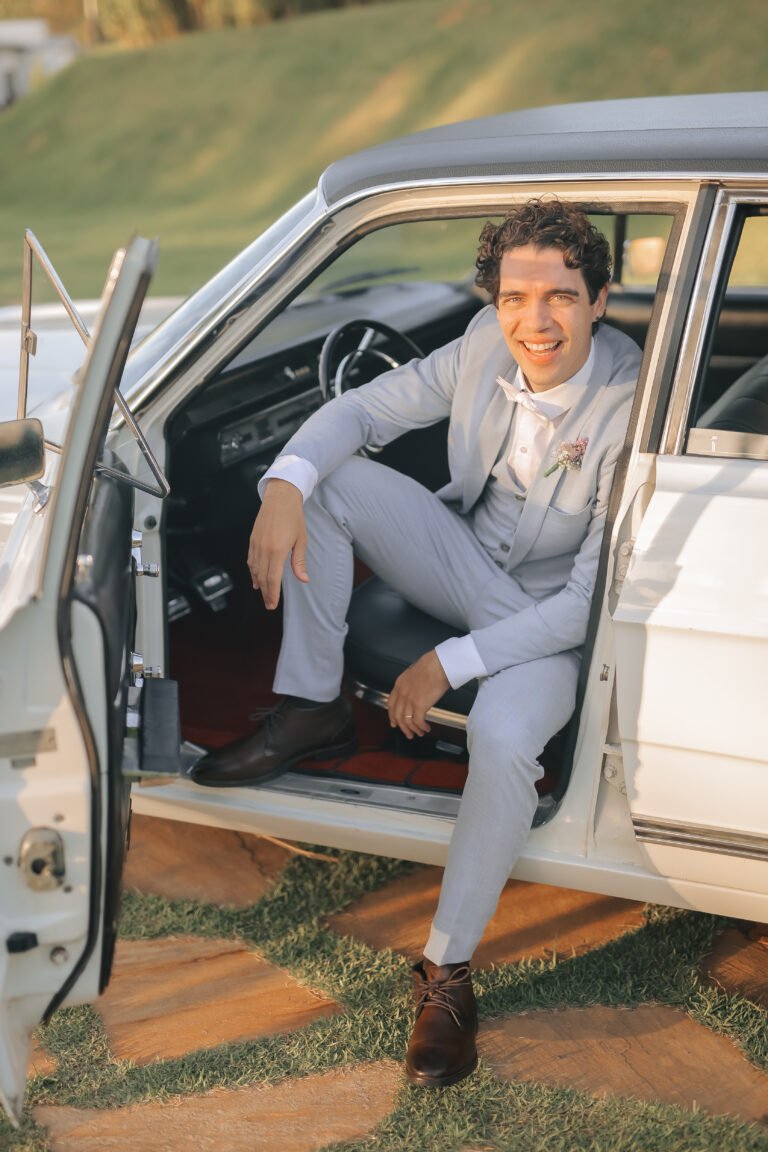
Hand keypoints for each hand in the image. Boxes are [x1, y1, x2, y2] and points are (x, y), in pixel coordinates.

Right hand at [248, 479, 307, 608]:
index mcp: (278, 550)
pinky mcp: (252, 539)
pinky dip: (252, 571)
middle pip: (262, 577)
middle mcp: (264, 548)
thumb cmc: (293, 517)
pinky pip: (250, 560)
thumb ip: (299, 562)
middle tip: (268, 604)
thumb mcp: (301, 540)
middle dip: (265, 593)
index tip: (272, 604)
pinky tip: (255, 577)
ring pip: (254, 569)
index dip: (272, 593)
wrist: (280, 497)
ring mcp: (256, 544)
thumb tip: (304, 579)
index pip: (273, 578)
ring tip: (263, 593)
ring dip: (258, 583)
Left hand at [388, 650, 449, 738]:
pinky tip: (426, 728)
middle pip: (397, 716)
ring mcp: (409, 700)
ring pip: (406, 721)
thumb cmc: (432, 665)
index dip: (392, 716)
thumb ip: (411, 683)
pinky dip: (422, 728)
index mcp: (399, 684)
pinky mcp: (419, 705)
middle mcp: (402, 693)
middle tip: (408, 734)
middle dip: (403, 728)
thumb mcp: (415, 672)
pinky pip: (418, 722)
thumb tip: (416, 691)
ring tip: (419, 733)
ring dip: (413, 730)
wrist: (439, 665)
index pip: (391, 704)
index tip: (394, 722)